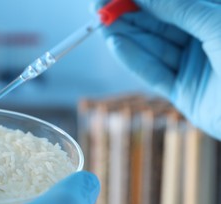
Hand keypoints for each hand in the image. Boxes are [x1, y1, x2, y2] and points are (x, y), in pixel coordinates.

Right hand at [95, 0, 220, 138]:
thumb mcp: (216, 24)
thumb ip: (178, 8)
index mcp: (214, 18)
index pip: (171, 3)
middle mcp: (202, 40)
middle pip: (157, 24)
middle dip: (128, 15)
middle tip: (99, 9)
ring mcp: (192, 66)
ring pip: (152, 47)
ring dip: (126, 35)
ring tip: (102, 25)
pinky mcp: (182, 91)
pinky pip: (154, 72)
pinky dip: (134, 59)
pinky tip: (116, 44)